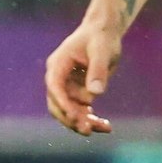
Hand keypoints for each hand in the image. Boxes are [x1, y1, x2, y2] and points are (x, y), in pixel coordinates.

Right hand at [45, 16, 122, 135]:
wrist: (104, 32)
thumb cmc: (101, 37)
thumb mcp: (101, 50)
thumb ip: (98, 70)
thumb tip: (95, 93)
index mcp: (58, 64)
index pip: (54, 88)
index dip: (63, 103)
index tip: (75, 117)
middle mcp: (59, 78)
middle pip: (57, 105)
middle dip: (70, 119)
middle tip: (87, 130)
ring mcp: (67, 87)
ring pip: (70, 112)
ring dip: (84, 122)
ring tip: (105, 128)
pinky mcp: (78, 93)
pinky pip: (81, 111)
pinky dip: (92, 119)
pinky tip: (107, 126)